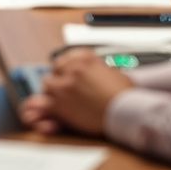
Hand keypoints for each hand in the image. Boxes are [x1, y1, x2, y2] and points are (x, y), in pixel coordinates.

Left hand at [18, 49, 132, 136]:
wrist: (126, 112)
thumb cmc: (125, 96)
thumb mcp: (115, 73)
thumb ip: (101, 70)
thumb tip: (101, 74)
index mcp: (85, 58)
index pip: (68, 57)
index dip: (68, 68)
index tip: (70, 74)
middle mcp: (72, 68)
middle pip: (56, 69)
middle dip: (59, 78)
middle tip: (66, 89)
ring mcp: (65, 84)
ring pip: (47, 84)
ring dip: (53, 91)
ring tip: (60, 101)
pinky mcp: (60, 102)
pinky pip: (43, 101)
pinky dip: (45, 106)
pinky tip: (50, 110)